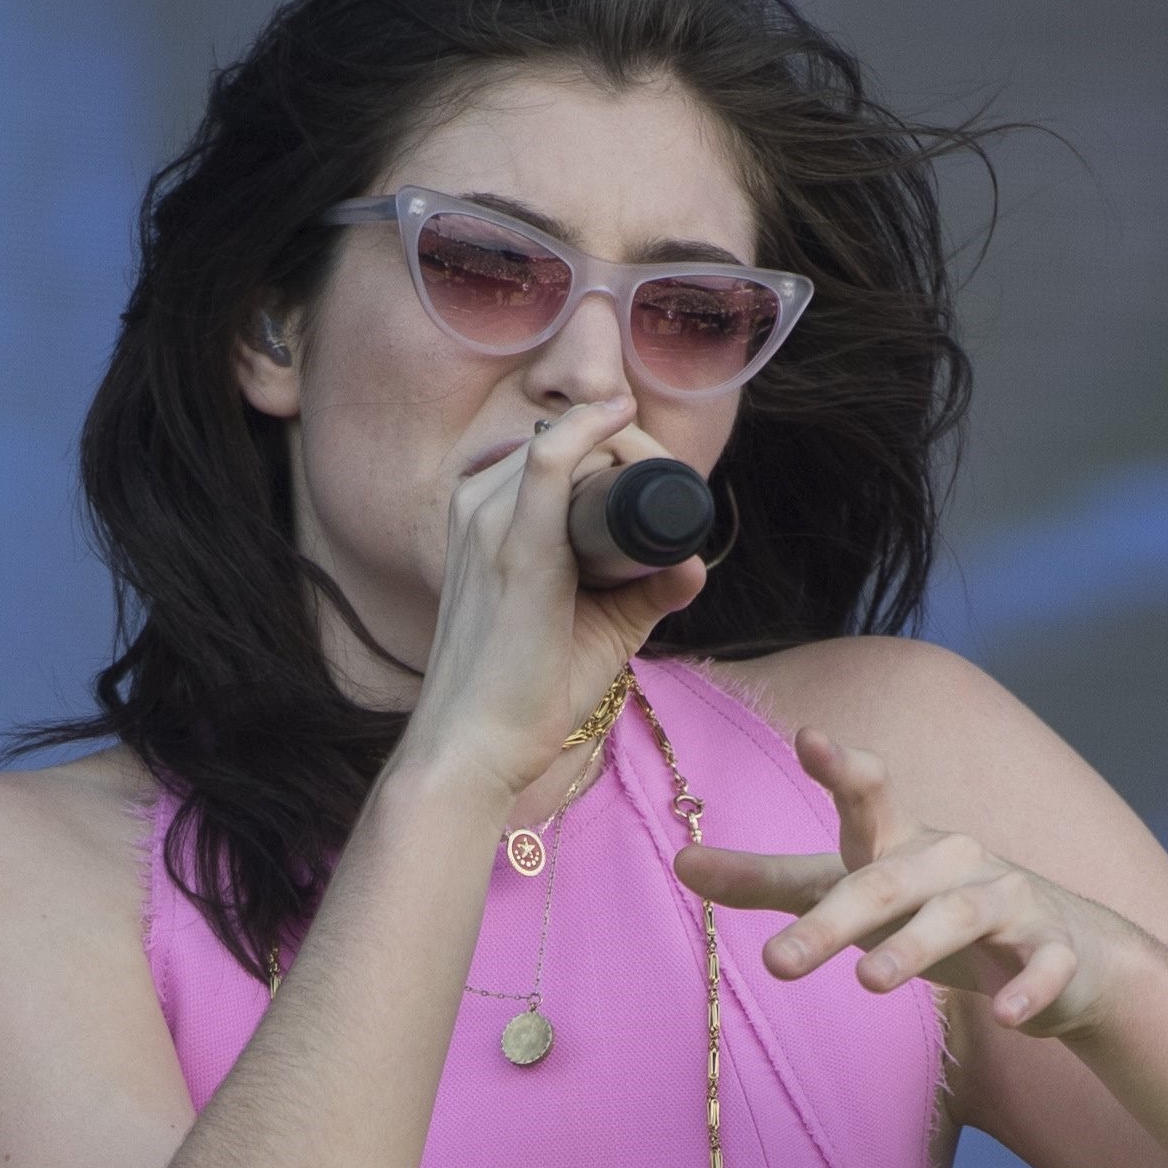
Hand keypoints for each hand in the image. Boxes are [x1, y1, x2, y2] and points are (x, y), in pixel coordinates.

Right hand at [400, 400, 705, 805]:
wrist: (474, 749)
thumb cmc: (524, 696)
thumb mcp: (593, 632)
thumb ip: (641, 595)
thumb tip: (693, 564)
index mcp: (483, 522)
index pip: (549, 453)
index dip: (607, 454)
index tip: (652, 487)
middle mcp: (478, 509)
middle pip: (560, 442)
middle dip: (622, 452)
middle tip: (666, 492)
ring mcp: (491, 523)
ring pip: (564, 444)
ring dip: (623, 452)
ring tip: (662, 487)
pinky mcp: (517, 547)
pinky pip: (553, 458)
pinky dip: (592, 431)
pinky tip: (623, 418)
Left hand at [676, 725, 1131, 1036]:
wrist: (1070, 953)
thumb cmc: (936, 913)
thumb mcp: (853, 893)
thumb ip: (771, 882)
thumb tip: (681, 862)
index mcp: (902, 843)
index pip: (866, 801)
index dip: (841, 770)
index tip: (809, 738)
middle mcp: (953, 860)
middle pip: (889, 882)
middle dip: (835, 920)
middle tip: (777, 963)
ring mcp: (1009, 902)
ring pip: (961, 916)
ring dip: (917, 947)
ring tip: (870, 983)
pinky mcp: (1054, 951)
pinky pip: (1042, 967)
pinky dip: (1026, 989)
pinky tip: (1005, 1017)